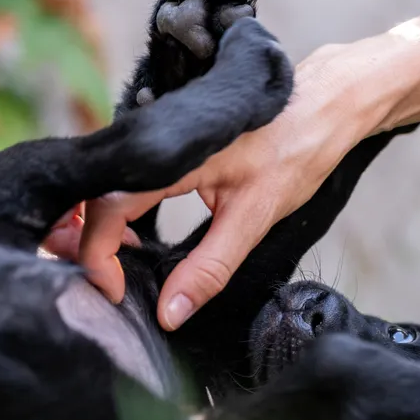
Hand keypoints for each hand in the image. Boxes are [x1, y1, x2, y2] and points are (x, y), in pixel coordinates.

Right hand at [44, 46, 384, 330]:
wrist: (327, 105)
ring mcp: (162, 137)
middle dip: (92, 245)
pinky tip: (137, 239)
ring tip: (122, 268)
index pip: (105, 206)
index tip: (112, 290)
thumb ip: (209, 267)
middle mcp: (157, 140)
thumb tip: (169, 313)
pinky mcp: (171, 143)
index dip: (96, 255)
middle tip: (113, 285)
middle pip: (97, 196)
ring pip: (110, 187)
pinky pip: (129, 180)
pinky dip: (122, 212)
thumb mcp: (255, 217)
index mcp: (172, 156)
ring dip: (104, 229)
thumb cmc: (298, 150)